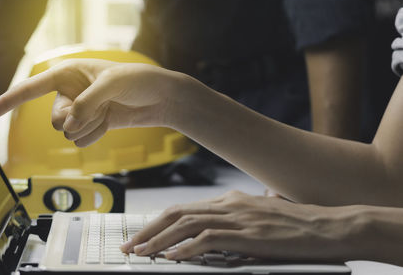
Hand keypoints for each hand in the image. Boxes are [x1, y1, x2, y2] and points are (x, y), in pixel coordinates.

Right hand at [0, 59, 186, 146]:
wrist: (160, 97)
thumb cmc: (138, 80)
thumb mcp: (111, 84)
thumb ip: (85, 105)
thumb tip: (68, 127)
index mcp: (65, 73)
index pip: (29, 89)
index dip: (5, 102)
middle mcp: (68, 93)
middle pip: (52, 120)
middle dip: (74, 120)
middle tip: (96, 108)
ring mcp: (79, 111)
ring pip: (67, 133)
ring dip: (88, 128)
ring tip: (107, 112)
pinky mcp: (91, 125)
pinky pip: (81, 142)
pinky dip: (95, 136)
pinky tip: (109, 123)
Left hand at [120, 190, 357, 261]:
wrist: (329, 226)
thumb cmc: (298, 224)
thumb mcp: (263, 216)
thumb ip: (241, 219)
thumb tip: (227, 226)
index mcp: (230, 200)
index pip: (184, 209)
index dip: (158, 222)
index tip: (141, 235)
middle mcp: (229, 205)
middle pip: (177, 213)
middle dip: (149, 230)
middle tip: (129, 245)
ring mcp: (237, 218)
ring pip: (186, 225)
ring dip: (159, 240)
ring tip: (141, 253)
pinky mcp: (248, 234)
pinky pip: (208, 239)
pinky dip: (186, 248)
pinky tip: (172, 257)